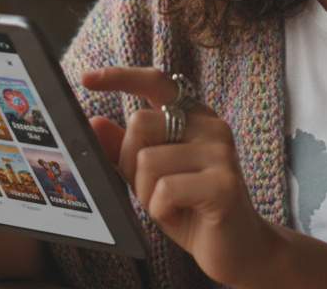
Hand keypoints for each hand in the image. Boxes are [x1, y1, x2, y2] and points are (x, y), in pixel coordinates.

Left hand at [82, 67, 282, 286]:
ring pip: (147, 160)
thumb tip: (94, 123)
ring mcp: (221, 153)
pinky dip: (160, 211)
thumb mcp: (150, 178)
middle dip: (130, 163)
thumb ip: (125, 150)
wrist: (239, 250)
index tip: (86, 79)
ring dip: (146, 194)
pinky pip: (164, 190)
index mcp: (194, 117)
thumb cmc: (192, 210)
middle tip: (152, 191)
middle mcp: (211, 126)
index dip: (121, 77)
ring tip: (170, 207)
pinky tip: (181, 217)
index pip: (157, 82)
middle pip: (140, 123)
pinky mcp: (224, 184)